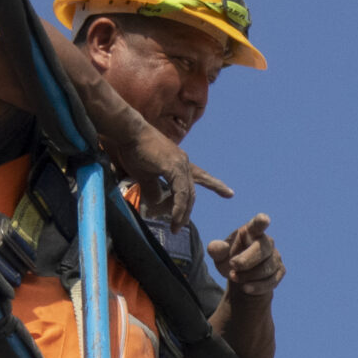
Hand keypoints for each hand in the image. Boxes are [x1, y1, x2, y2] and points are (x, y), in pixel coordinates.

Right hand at [115, 122, 232, 227]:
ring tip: (175, 226)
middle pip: (191, 192)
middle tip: (179, 226)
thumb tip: (157, 203)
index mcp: (179, 163)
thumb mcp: (144, 175)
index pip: (201, 176)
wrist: (128, 132)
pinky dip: (178, 205)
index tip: (229, 194)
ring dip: (182, 212)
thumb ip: (152, 189)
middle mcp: (183, 162)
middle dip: (186, 211)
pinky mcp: (171, 166)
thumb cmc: (135, 150)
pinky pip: (180, 191)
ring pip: (187, 194)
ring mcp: (179, 163)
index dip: (215, 185)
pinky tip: (175, 216)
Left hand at [208, 214, 283, 299]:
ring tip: (234, 277)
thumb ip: (216, 250)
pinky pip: (271, 281)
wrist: (242, 278)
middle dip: (246, 261)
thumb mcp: (220, 256)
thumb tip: (213, 248)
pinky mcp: (280, 271)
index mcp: (251, 231)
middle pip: (261, 250)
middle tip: (232, 266)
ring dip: (248, 276)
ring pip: (266, 268)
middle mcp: (267, 242)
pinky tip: (245, 287)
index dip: (261, 222)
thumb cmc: (231, 259)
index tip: (264, 219)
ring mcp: (276, 256)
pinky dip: (257, 286)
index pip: (258, 224)